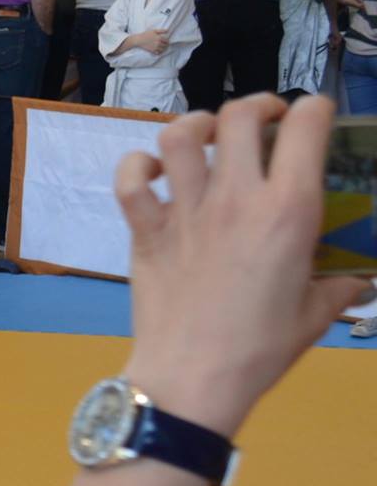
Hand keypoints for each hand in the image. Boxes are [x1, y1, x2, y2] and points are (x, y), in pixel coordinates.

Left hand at [115, 95, 373, 437]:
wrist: (193, 380)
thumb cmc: (260, 349)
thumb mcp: (316, 313)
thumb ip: (340, 285)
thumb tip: (359, 279)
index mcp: (289, 211)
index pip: (305, 128)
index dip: (313, 108)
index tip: (313, 114)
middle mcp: (236, 199)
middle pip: (239, 117)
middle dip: (256, 106)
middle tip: (264, 120)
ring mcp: (185, 212)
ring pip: (180, 136)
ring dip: (195, 125)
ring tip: (208, 137)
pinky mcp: (145, 232)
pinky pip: (130, 181)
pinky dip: (137, 166)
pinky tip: (154, 173)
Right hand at [141, 29, 170, 55]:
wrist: (139, 40)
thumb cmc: (146, 34)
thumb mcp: (154, 30)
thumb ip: (161, 30)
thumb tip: (168, 30)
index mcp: (159, 38)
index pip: (167, 40)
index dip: (168, 41)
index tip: (167, 41)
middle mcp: (158, 43)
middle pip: (166, 46)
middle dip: (166, 45)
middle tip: (166, 45)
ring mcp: (155, 47)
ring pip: (163, 50)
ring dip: (164, 49)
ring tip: (163, 48)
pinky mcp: (152, 50)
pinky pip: (158, 53)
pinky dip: (159, 52)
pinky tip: (159, 51)